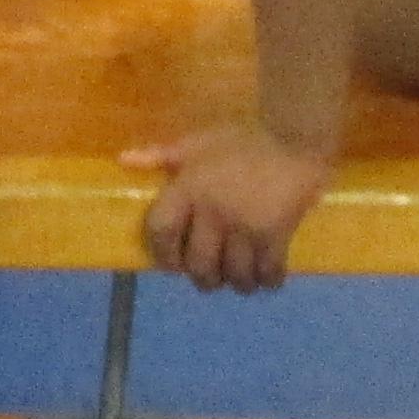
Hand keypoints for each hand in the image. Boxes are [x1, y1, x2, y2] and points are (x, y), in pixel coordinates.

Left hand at [127, 124, 324, 294]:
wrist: (294, 136)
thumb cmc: (244, 139)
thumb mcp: (198, 143)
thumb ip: (160, 155)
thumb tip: (124, 160)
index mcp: (188, 189)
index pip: (161, 232)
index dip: (163, 255)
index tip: (173, 265)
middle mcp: (211, 213)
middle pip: (199, 265)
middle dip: (204, 278)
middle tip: (211, 277)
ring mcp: (244, 227)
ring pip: (234, 274)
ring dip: (237, 282)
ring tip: (241, 278)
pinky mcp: (275, 235)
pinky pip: (267, 271)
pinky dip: (266, 280)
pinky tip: (267, 276)